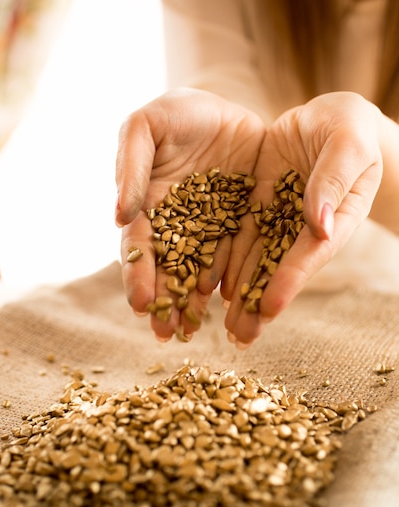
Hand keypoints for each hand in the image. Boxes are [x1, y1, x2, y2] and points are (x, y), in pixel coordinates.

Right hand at [115, 88, 265, 340]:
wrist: (230, 107)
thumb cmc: (180, 112)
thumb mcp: (147, 125)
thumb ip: (130, 165)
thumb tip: (119, 216)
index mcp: (147, 206)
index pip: (138, 247)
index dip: (137, 275)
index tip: (142, 304)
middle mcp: (175, 226)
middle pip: (167, 270)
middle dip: (165, 302)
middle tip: (167, 334)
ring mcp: (209, 231)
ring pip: (200, 272)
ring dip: (194, 304)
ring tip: (195, 331)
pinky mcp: (240, 229)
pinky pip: (236, 259)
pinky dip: (232, 284)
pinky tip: (232, 306)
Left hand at [222, 92, 383, 345]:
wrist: (328, 119)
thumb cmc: (349, 127)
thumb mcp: (348, 142)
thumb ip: (334, 178)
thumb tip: (319, 224)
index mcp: (335, 218)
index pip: (310, 253)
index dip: (290, 281)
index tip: (270, 308)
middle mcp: (303, 228)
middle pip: (279, 269)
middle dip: (258, 303)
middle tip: (239, 337)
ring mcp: (277, 219)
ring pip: (255, 261)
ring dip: (239, 294)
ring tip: (222, 327)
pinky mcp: (255, 208)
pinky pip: (237, 237)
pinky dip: (224, 262)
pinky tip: (208, 288)